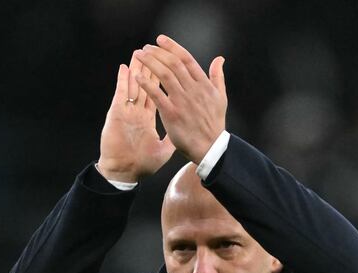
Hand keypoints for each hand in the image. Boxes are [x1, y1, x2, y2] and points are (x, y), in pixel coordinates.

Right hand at [97, 52, 174, 182]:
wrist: (124, 173)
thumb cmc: (141, 165)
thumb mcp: (162, 151)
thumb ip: (171, 138)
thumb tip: (183, 131)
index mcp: (147, 118)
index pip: (157, 94)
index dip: (162, 81)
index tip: (169, 68)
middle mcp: (136, 112)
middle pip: (145, 85)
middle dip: (150, 68)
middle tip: (155, 51)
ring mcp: (126, 112)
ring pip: (132, 86)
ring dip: (136, 69)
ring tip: (139, 53)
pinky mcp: (117, 115)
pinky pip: (121, 95)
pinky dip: (123, 81)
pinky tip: (125, 68)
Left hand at [135, 35, 226, 163]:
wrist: (210, 148)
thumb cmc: (214, 124)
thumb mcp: (221, 97)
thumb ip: (218, 77)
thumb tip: (219, 59)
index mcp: (204, 84)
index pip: (186, 59)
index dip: (172, 47)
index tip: (160, 39)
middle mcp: (193, 90)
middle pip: (173, 64)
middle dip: (157, 52)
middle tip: (145, 47)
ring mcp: (182, 101)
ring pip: (164, 75)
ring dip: (150, 63)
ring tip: (139, 56)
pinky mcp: (172, 114)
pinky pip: (157, 95)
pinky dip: (147, 84)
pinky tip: (137, 77)